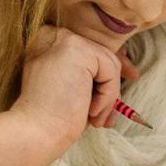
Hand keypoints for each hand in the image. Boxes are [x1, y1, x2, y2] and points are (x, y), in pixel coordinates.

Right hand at [12, 26, 135, 149]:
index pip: (89, 47)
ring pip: (109, 63)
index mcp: (46, 42)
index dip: (107, 67)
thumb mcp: (71, 87)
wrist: (35, 132)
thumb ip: (90, 73)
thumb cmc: (51, 117)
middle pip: (101, 53)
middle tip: (109, 114)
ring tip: (95, 119)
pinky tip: (90, 111)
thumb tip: (130, 69)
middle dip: (112, 82)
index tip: (124, 82)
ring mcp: (64, 39)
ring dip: (109, 96)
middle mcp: (52, 34)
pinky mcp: (77, 50)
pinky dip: (108, 96)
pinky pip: (111, 70)